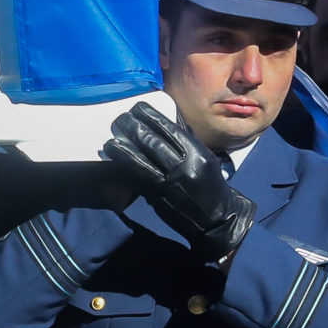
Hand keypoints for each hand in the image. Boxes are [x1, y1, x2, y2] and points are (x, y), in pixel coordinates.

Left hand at [101, 103, 254, 262]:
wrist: (217, 218)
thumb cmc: (210, 184)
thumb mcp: (205, 158)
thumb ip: (186, 140)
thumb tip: (167, 122)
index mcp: (197, 153)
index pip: (169, 129)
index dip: (150, 117)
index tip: (138, 108)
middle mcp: (183, 167)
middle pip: (152, 142)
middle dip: (133, 128)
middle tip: (121, 119)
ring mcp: (169, 184)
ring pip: (141, 162)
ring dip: (123, 149)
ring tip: (111, 140)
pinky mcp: (158, 198)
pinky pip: (139, 179)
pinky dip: (126, 168)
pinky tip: (117, 161)